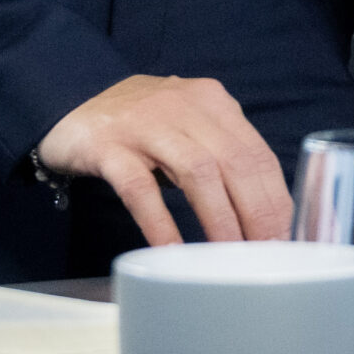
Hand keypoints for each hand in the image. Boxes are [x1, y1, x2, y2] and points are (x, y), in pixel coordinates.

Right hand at [35, 73, 290, 248]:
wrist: (68, 97)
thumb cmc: (140, 124)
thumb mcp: (187, 127)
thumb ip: (221, 156)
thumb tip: (263, 216)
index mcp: (212, 103)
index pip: (258, 154)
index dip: (277, 200)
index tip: (286, 239)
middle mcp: (184, 108)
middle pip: (235, 162)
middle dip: (257, 213)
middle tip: (265, 255)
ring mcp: (145, 125)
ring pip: (197, 172)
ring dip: (220, 218)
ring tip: (229, 256)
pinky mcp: (109, 146)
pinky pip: (140, 189)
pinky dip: (161, 222)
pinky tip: (171, 251)